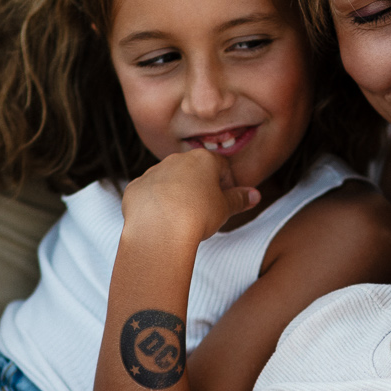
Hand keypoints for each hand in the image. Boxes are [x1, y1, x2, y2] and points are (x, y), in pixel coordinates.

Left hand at [120, 147, 259, 245]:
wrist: (159, 231)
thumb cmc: (197, 217)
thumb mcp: (225, 209)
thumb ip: (239, 199)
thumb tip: (255, 195)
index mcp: (202, 159)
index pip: (221, 167)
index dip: (227, 185)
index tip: (226, 202)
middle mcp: (176, 159)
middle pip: (193, 171)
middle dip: (200, 188)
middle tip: (205, 211)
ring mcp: (153, 172)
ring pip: (169, 181)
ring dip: (176, 195)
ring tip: (181, 219)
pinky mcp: (135, 187)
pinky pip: (149, 194)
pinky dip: (156, 204)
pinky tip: (161, 221)